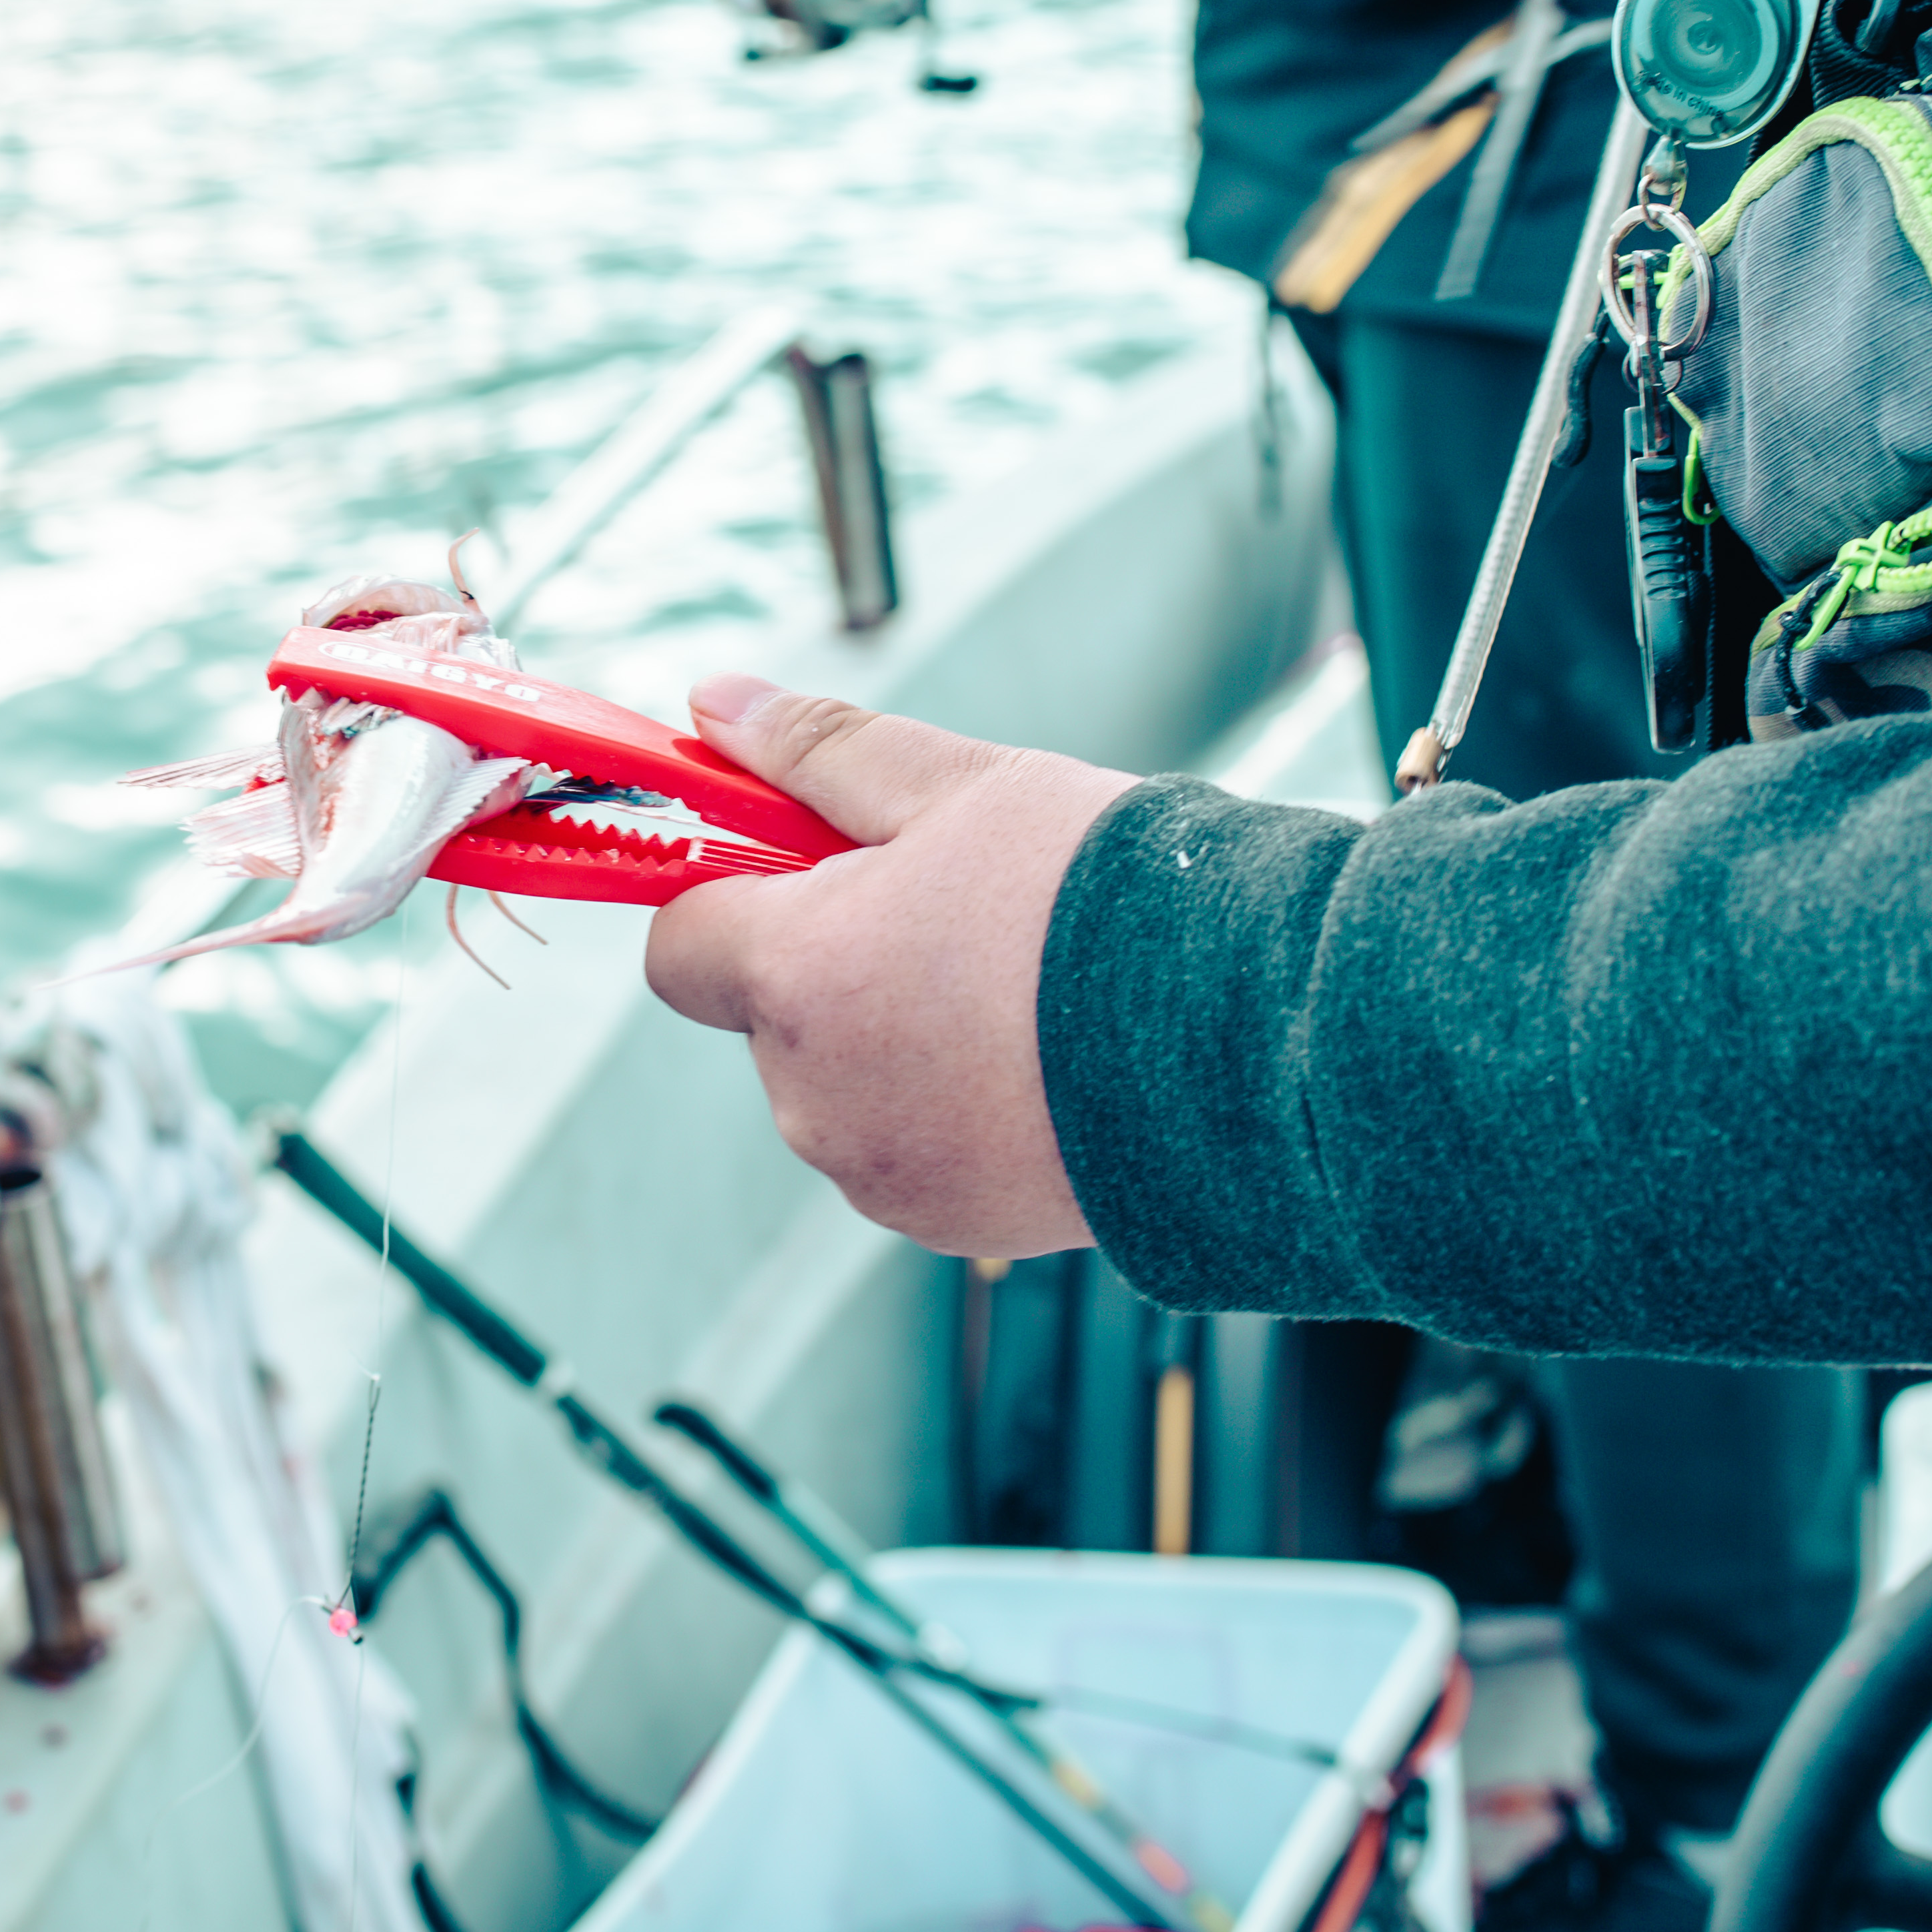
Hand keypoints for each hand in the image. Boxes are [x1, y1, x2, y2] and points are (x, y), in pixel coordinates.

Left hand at [643, 676, 1134, 1258]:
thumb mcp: (958, 785)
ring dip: (897, 1040)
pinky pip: (913, 1152)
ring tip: (1020, 994)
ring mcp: (881, 1172)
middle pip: (770, 1016)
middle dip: (835, 964)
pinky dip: (955, 1111)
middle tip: (953, 917)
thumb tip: (715, 707)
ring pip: (845, 1086)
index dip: (734, 894)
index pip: (681, 944)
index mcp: (796, 980)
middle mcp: (814, 1096)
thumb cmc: (1104, 903)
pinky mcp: (951, 1224)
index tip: (802, 866)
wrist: (1250, 1043)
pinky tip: (1045, 1065)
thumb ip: (818, 749)